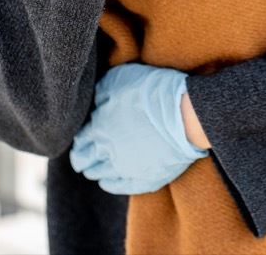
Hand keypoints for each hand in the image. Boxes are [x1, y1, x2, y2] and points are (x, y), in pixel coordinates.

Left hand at [70, 63, 207, 194]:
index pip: (81, 139)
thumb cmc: (153, 92)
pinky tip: (107, 182)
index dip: (80, 139)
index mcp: (100, 128)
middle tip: (80, 158)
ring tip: (92, 169)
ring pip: (101, 174)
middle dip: (81, 158)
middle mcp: (108, 151)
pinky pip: (121, 187)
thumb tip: (96, 100)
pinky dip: (110, 185)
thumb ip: (102, 91)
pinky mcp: (146, 179)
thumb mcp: (120, 79)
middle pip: (86, 159)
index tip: (80, 140)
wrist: (185, 116)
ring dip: (94, 170)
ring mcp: (126, 168)